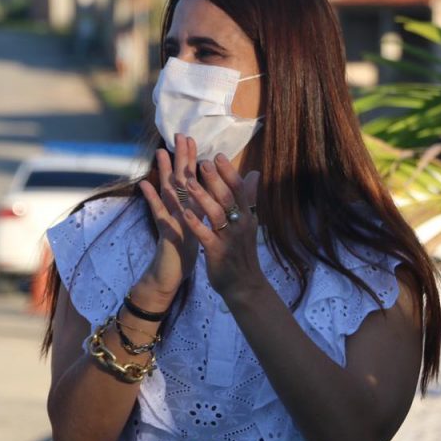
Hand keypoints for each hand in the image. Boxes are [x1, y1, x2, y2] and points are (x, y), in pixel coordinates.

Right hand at [136, 134, 199, 306]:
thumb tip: (210, 190)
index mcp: (189, 206)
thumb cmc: (184, 249)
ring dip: (163, 172)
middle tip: (179, 135)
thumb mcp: (196, 226)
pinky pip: (158, 213)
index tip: (193, 138)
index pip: (190, 178)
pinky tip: (143, 184)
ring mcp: (169, 218)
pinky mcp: (165, 231)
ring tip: (160, 152)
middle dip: (180, 157)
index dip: (192, 159)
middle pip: (178, 179)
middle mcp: (177, 208)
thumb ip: (201, 206)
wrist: (170, 273)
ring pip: (167, 192)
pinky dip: (151, 199)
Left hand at [181, 154, 262, 298]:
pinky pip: (205, 234)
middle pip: (227, 197)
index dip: (228, 172)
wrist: (244, 285)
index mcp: (246, 216)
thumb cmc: (242, 251)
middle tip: (202, 162)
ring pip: (216, 213)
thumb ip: (249, 198)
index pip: (239, 189)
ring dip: (202, 196)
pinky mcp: (217, 251)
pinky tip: (185, 212)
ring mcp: (228, 238)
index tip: (217, 155)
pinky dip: (196, 222)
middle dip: (215, 179)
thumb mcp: (249, 223)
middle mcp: (239, 224)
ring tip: (188, 182)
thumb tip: (255, 173)